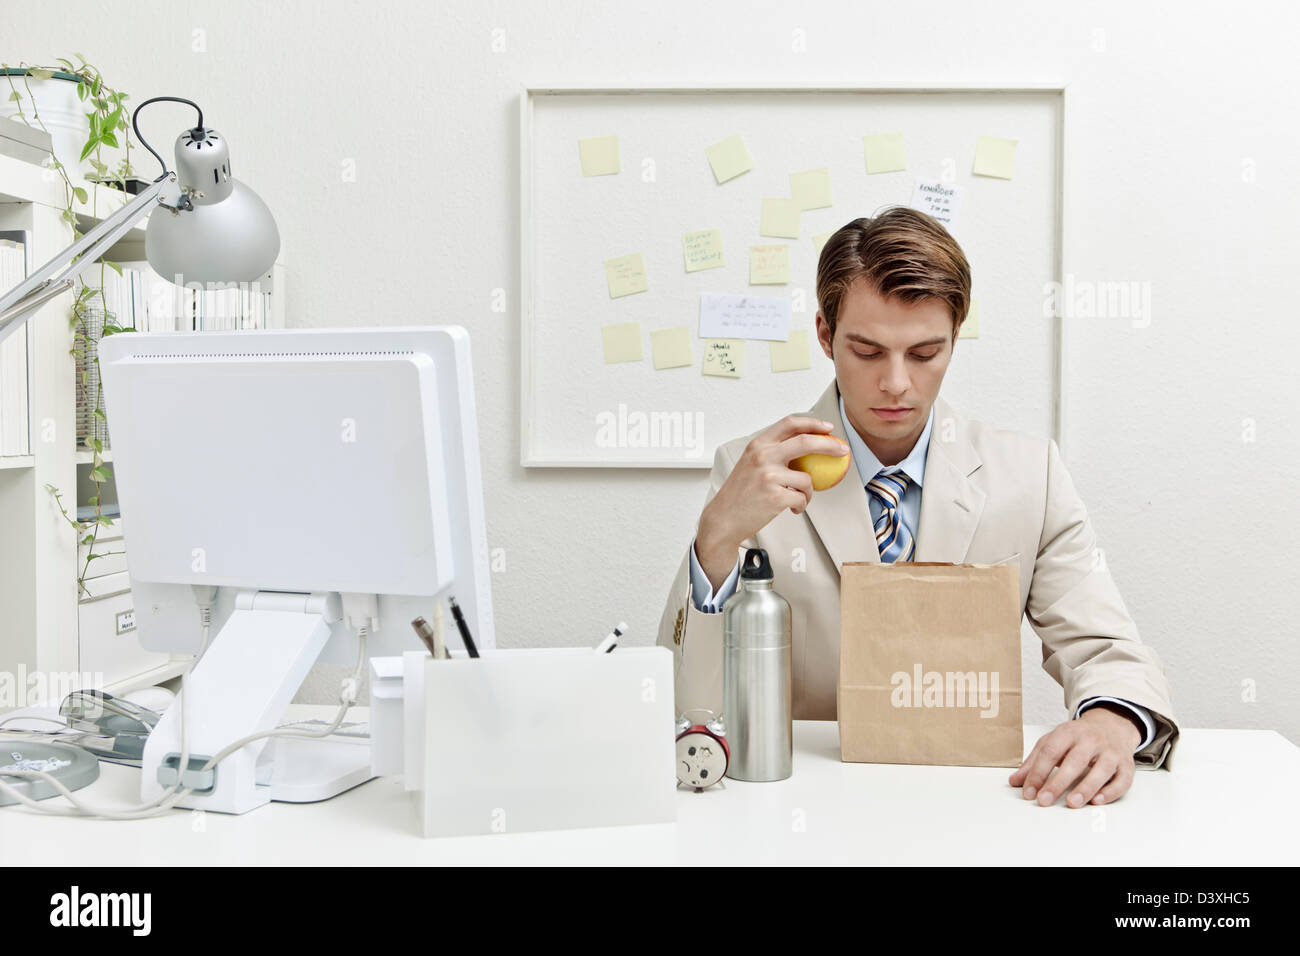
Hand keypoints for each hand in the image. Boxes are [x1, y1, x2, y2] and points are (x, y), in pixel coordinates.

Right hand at [696, 416, 848, 586]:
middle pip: (806, 442)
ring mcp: (769, 476)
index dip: (813, 423)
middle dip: (830, 445)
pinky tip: (791, 509)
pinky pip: (802, 499)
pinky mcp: (776, 497)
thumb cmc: (739, 493)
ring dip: (807, 492)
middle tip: (842, 451)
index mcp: (758, 445)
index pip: (789, 424)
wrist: (724, 518)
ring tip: (796, 498)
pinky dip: (801, 506)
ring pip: (807, 479)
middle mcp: (763, 456)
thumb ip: (773, 452)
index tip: (828, 428)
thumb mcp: (751, 464)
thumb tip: (806, 445)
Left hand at [1008, 704, 1141, 807]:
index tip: (1028, 792)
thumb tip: (1015, 781)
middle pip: (1074, 761)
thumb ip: (1034, 762)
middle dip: (1058, 783)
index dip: (1038, 773)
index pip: (1050, 751)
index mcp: (1069, 732)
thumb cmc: (1078, 738)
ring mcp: (1111, 752)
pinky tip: (1097, 800)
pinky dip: (1111, 791)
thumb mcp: (1053, 742)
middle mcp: (1091, 740)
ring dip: (1086, 788)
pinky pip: (1122, 779)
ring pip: (1101, 770)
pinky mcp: (1126, 765)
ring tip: (1071, 803)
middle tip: (1045, 800)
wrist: (1112, 725)